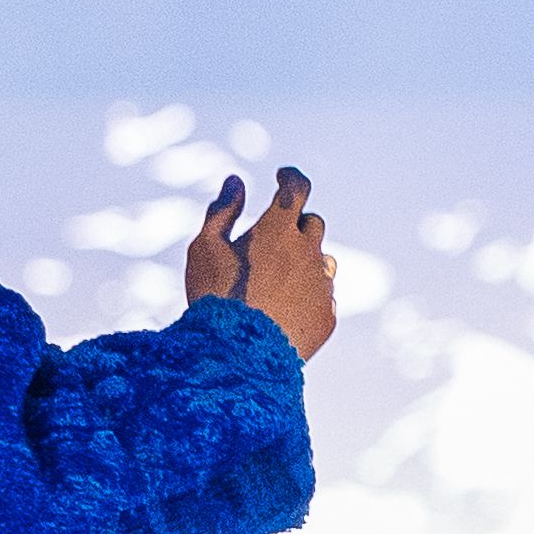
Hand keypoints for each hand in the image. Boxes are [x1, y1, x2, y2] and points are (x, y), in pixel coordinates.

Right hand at [183, 167, 338, 358]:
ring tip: (274, 282)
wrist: (237, 357)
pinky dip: (308, 296)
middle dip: (294, 226)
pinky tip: (284, 312)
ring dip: (305, 262)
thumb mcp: (205, 249)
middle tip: (268, 244)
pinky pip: (324, 297)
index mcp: (279, 229)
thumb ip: (222, 211)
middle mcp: (309, 252)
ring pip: (322, 261)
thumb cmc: (215, 297)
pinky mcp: (328, 315)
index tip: (282, 177)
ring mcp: (322, 284)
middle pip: (311, 224)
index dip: (290, 177)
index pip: (296, 187)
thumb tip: (236, 181)